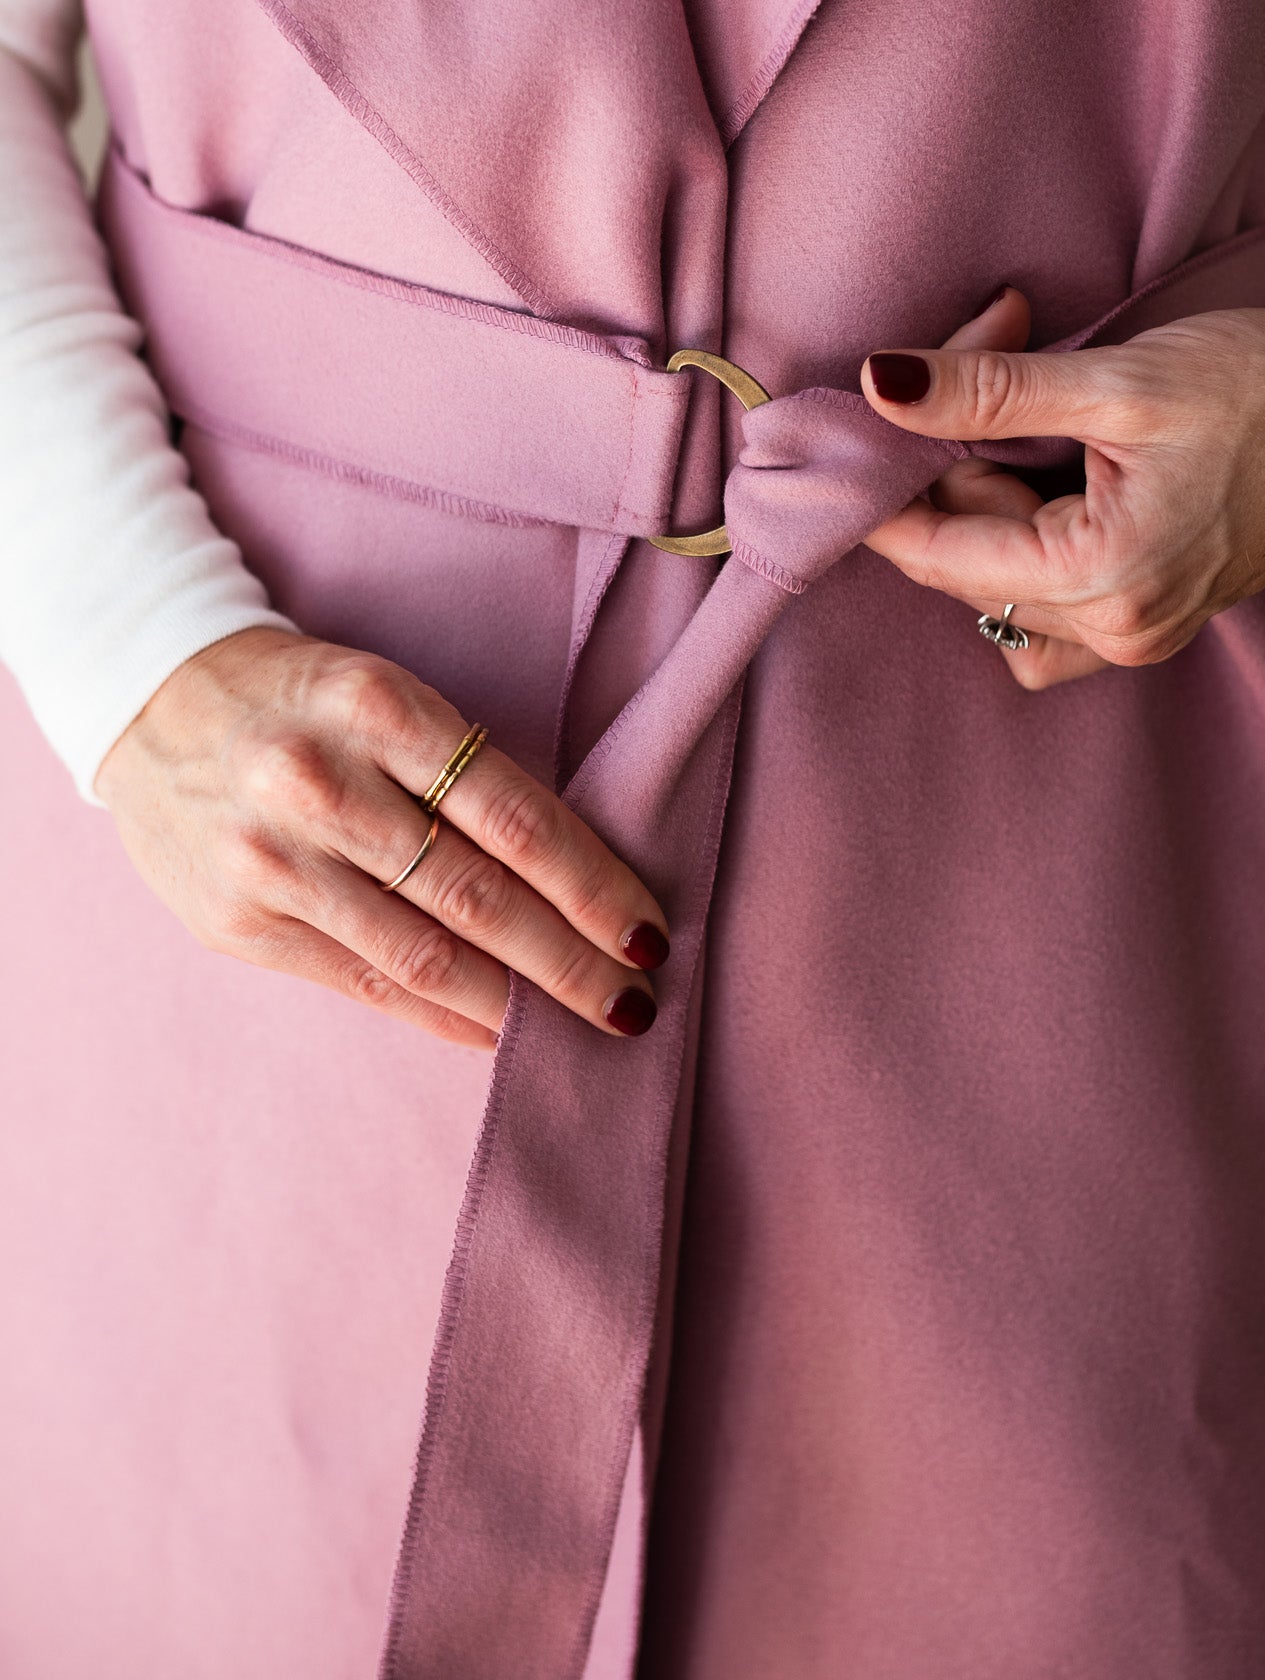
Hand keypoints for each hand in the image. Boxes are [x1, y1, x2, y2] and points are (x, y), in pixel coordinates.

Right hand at [94, 627, 669, 1047]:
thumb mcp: (388, 699)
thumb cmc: (308, 701)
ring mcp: (272, 859)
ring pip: (423, 953)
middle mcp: (322, 783)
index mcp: (379, 709)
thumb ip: (467, 777)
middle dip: (569, 960)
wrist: (153, 697)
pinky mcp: (238, 921)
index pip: (517, 818)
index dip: (593, 887)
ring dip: (513, 1002)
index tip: (650, 933)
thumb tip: (576, 884)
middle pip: (478, 894)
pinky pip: (361, 982)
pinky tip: (493, 1029)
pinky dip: (439, 1014)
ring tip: (577, 1025)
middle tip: (634, 1002)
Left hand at [859, 287, 1264, 687]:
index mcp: (1104, 582)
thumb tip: (880, 387)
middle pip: (964, 565)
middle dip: (955, 470)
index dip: (888, 489)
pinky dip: (1026, 545)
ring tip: (1049, 427)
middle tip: (993, 370)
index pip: (938, 554)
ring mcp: (1134, 636)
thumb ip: (988, 390)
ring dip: (992, 502)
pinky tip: (1058, 481)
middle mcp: (1115, 632)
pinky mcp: (1148, 620)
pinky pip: (1044, 608)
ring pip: (997, 584)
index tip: (858, 426)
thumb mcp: (1118, 380)